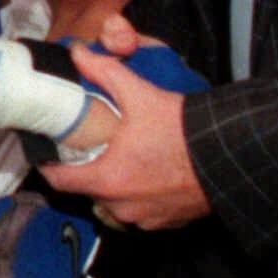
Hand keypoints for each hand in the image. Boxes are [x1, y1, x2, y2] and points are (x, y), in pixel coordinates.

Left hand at [41, 44, 211, 229]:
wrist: (229, 156)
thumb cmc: (183, 131)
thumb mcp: (141, 95)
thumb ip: (105, 73)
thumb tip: (79, 54)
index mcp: (107, 180)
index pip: (59, 181)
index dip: (49, 165)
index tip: (48, 154)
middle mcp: (121, 207)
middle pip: (89, 191)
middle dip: (88, 171)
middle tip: (93, 149)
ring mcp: (145, 219)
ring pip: (115, 205)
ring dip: (116, 187)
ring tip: (125, 161)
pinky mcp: (167, 223)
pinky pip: (141, 214)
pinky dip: (141, 198)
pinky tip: (151, 175)